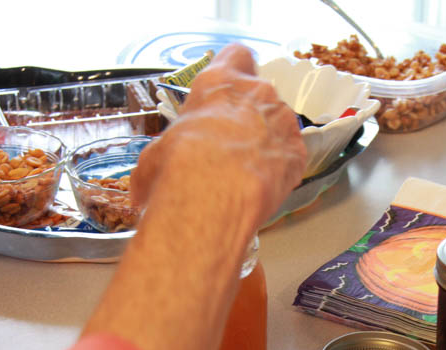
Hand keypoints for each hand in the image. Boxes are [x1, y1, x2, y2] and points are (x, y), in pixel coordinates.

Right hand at [131, 44, 306, 230]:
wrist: (212, 197)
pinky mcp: (298, 151)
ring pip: (278, 124)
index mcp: (218, 82)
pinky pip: (292, 154)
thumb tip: (147, 182)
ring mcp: (281, 120)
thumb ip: (165, 151)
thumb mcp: (155, 155)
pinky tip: (262, 185)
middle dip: (248, 115)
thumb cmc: (179, 169)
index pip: (236, 56)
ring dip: (266, 141)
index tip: (228, 89)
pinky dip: (281, 167)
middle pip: (258, 94)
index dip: (234, 72)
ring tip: (246, 170)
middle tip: (230, 144)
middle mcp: (255, 93)